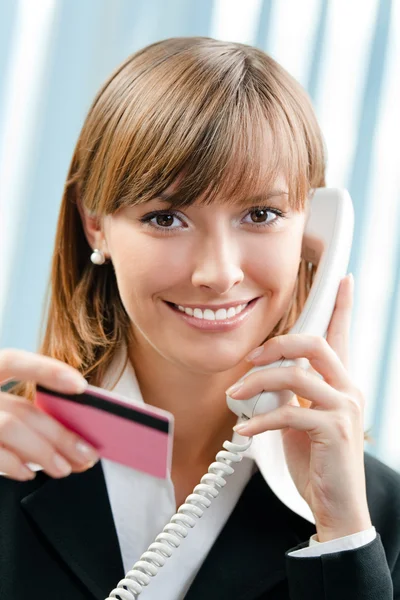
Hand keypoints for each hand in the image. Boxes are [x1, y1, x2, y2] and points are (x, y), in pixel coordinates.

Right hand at [0, 349, 99, 480]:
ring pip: (10, 428)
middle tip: (87, 453)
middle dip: (59, 433)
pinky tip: (29, 473)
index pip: (13, 361)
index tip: (81, 386)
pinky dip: (13, 464)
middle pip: (21, 409)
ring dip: (43, 452)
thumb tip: (67, 427)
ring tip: (65, 468)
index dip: (47, 370)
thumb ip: (14, 405)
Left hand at [228, 274, 371, 540]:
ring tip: (235, 397)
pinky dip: (260, 420)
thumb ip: (290, 393)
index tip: (345, 280)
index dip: (343, 307)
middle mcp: (348, 390)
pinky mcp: (334, 431)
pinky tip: (244, 432)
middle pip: (316, 345)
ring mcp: (344, 409)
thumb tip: (262, 377)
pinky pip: (289, 412)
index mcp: (341, 384)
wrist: (337, 505)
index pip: (342, 337)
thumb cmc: (318, 461)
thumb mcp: (301, 420)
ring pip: (297, 376)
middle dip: (279, 344)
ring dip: (258, 383)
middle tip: (251, 358)